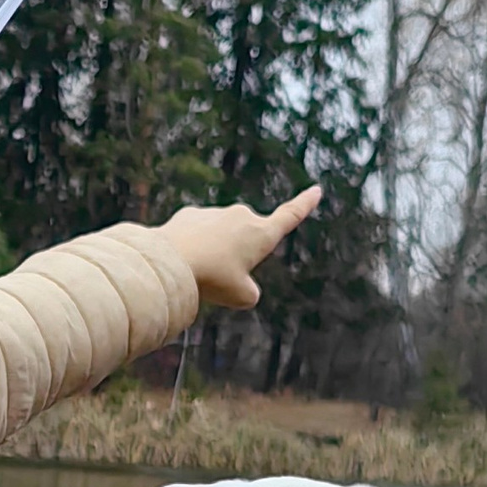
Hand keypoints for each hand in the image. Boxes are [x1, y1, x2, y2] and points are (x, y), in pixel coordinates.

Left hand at [158, 189, 321, 308]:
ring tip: (197, 270)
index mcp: (261, 233)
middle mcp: (241, 216)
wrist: (171, 262)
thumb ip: (248, 291)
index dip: (305, 205)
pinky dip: (192, 247)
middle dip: (235, 256)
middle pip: (245, 240)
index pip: (290, 216)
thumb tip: (241, 285)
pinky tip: (180, 259)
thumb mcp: (240, 297)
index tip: (316, 190)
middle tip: (219, 276)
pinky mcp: (190, 214)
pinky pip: (196, 234)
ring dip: (212, 253)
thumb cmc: (212, 280)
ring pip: (219, 238)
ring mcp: (215, 213)